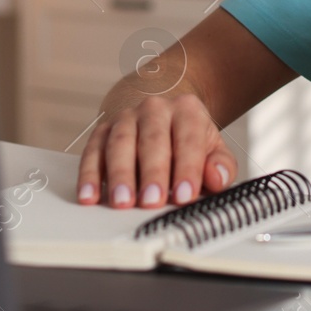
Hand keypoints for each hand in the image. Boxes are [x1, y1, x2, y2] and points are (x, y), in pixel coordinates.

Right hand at [75, 93, 237, 208]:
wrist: (161, 110)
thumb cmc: (188, 137)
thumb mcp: (213, 148)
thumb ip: (221, 165)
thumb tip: (217, 178)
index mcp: (186, 110)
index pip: (189, 138)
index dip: (187, 168)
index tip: (185, 195)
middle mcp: (154, 109)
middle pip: (152, 140)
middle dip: (152, 173)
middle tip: (152, 201)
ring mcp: (125, 118)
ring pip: (120, 144)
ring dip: (119, 175)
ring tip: (122, 201)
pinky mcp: (102, 131)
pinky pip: (92, 151)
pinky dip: (89, 175)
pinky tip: (89, 195)